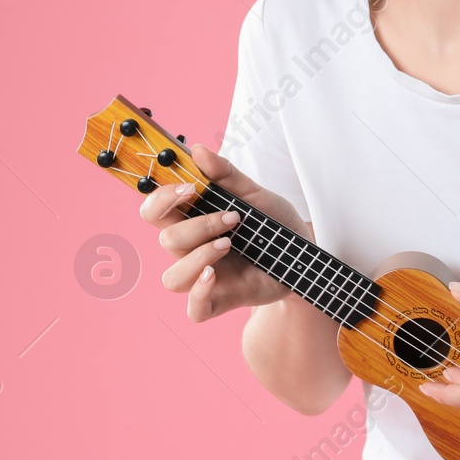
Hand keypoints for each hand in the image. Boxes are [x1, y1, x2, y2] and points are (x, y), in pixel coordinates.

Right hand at [139, 143, 309, 322]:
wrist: (305, 255)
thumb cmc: (275, 225)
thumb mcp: (256, 195)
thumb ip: (227, 175)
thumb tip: (197, 149)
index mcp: (193, 222)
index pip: (154, 212)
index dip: (161, 199)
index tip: (189, 187)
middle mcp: (192, 251)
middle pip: (166, 240)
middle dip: (198, 226)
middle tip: (233, 218)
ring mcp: (205, 278)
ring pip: (173, 277)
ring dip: (198, 258)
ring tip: (229, 244)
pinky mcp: (221, 301)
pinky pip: (194, 309)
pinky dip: (199, 293)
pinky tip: (215, 275)